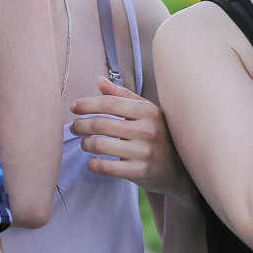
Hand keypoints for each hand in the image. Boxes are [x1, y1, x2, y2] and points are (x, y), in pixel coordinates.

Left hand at [69, 77, 195, 198]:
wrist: (179, 168)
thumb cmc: (158, 133)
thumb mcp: (146, 110)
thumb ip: (122, 95)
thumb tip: (99, 81)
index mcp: (147, 110)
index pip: (109, 103)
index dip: (87, 104)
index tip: (74, 107)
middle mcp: (147, 130)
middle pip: (100, 124)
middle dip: (80, 125)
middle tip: (74, 127)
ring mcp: (144, 152)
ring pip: (100, 145)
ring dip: (85, 144)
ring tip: (84, 143)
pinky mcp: (140, 171)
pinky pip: (106, 168)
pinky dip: (93, 164)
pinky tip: (92, 161)